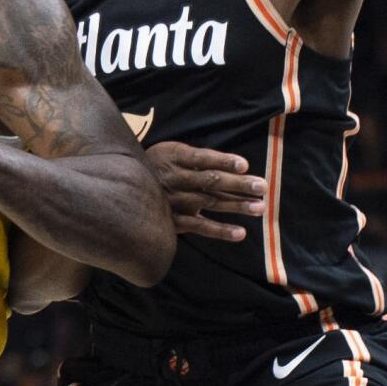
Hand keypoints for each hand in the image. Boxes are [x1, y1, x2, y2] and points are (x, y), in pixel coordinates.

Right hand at [144, 143, 265, 241]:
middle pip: (211, 180)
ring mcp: (175, 201)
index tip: (245, 165)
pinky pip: (200, 227)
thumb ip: (196, 159)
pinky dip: (220, 230)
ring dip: (236, 205)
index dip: (223, 161)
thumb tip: (236, 165)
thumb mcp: (170, 153)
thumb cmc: (157, 166)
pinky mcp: (174, 221)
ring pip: (210, 202)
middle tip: (262, 186)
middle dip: (238, 184)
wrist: (124, 188)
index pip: (202, 158)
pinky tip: (241, 233)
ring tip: (260, 207)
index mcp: (174, 157)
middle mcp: (175, 179)